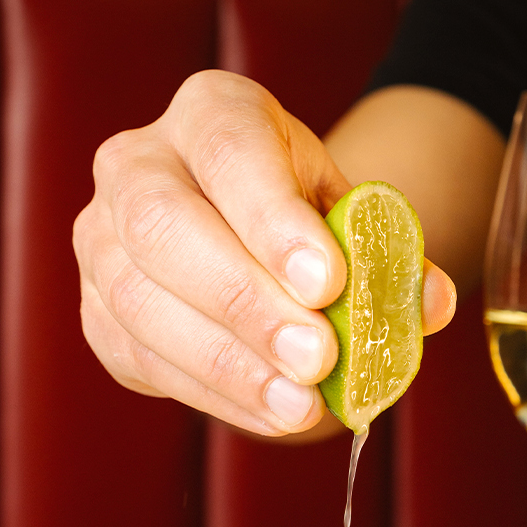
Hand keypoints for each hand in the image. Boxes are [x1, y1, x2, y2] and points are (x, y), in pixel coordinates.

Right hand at [74, 70, 456, 436]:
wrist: (244, 243)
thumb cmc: (300, 222)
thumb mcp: (350, 218)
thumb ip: (390, 254)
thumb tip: (429, 304)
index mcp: (209, 113)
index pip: (229, 152)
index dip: (274, 220)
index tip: (328, 283)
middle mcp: (135, 164)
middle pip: (164, 226)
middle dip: (245, 301)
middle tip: (317, 357)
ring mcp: (101, 241)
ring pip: (142, 301)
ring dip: (228, 363)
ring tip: (300, 405)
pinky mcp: (97, 314)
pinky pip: (143, 358)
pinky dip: (213, 394)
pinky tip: (269, 413)